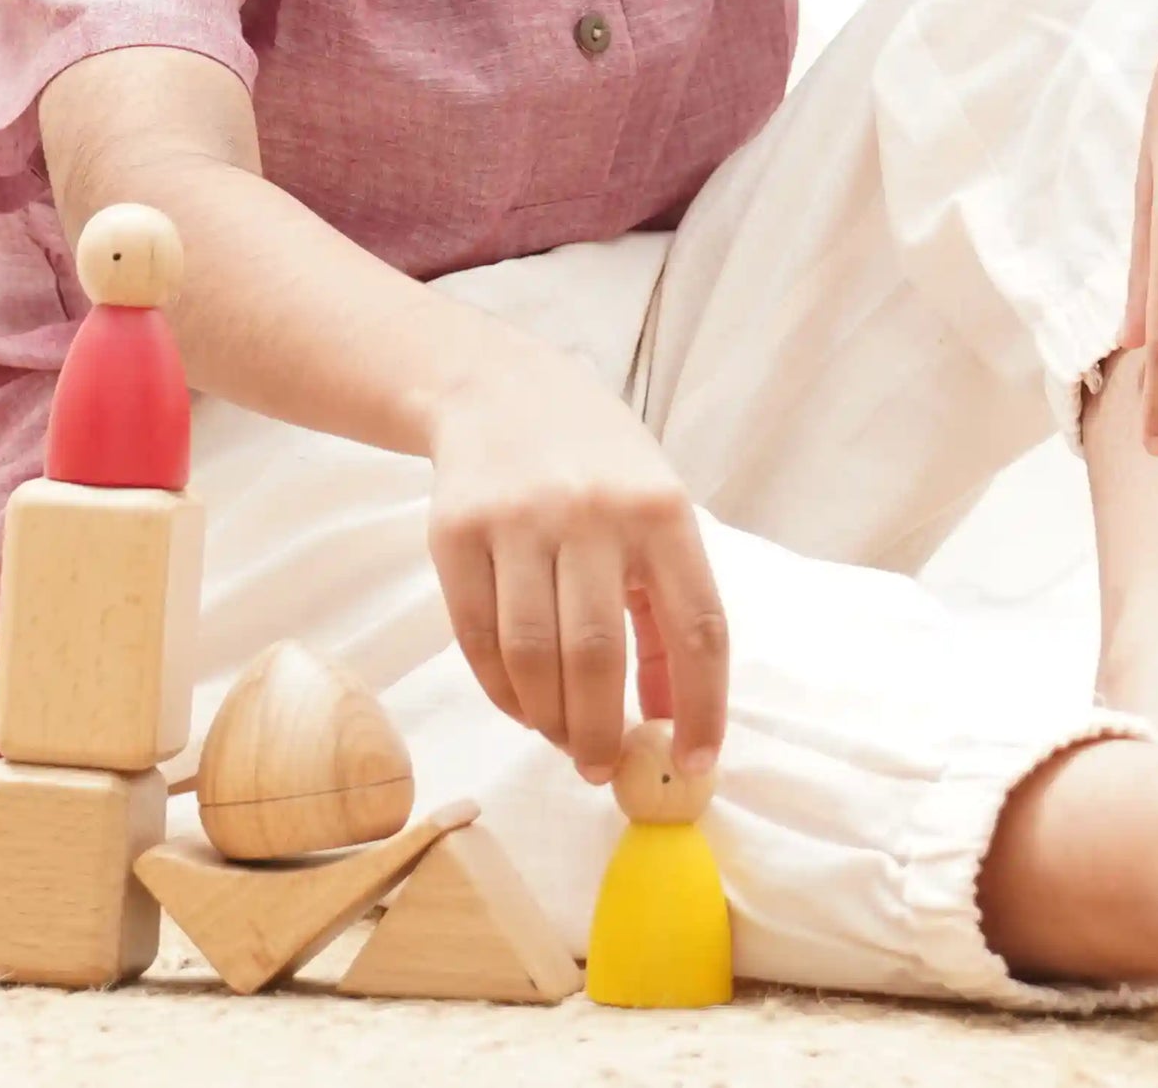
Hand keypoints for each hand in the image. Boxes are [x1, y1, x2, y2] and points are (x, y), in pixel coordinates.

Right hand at [422, 348, 727, 783]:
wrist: (498, 389)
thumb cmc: (597, 465)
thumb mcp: (656, 514)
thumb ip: (669, 610)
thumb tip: (670, 718)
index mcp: (661, 510)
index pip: (697, 628)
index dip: (703, 708)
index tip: (696, 765)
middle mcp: (591, 511)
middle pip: (597, 655)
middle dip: (601, 733)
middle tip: (601, 768)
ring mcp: (516, 520)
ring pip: (531, 655)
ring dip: (548, 719)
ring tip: (561, 739)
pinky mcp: (454, 532)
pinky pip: (476, 637)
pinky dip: (501, 689)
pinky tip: (520, 703)